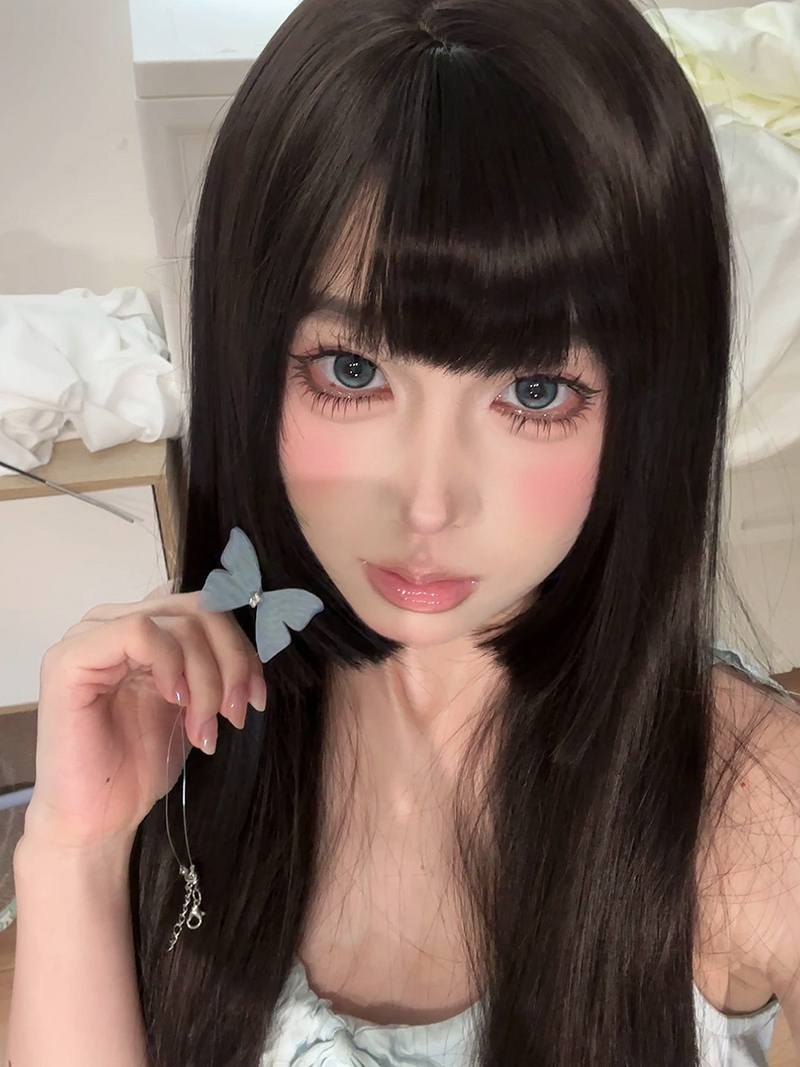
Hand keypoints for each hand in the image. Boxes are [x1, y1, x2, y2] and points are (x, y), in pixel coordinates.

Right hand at [23, 588, 266, 851]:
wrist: (101, 817)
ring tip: (204, 727)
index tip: (254, 696)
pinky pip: (139, 631)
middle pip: (200, 609)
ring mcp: (88, 635)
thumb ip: (212, 660)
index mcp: (143, 627)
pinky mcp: (69, 659)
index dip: (241, 646)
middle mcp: (114, 621)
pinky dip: (171, 664)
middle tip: (235, 713)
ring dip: (207, 678)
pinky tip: (174, 701)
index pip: (206, 606)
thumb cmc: (142, 761)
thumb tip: (257, 631)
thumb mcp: (196, 700)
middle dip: (232, 663)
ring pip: (179, 623)